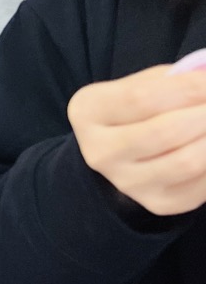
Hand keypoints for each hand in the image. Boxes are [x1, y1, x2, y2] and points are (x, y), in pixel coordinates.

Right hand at [68, 66, 205, 215]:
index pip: (141, 98)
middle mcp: (100, 152)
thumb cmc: (136, 109)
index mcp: (89, 112)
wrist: (120, 152)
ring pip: (187, 162)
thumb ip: (171, 80)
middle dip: (205, 114)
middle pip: (164, 132)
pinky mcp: (158, 202)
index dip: (186, 88)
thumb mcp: (140, 85)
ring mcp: (128, 182)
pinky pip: (202, 185)